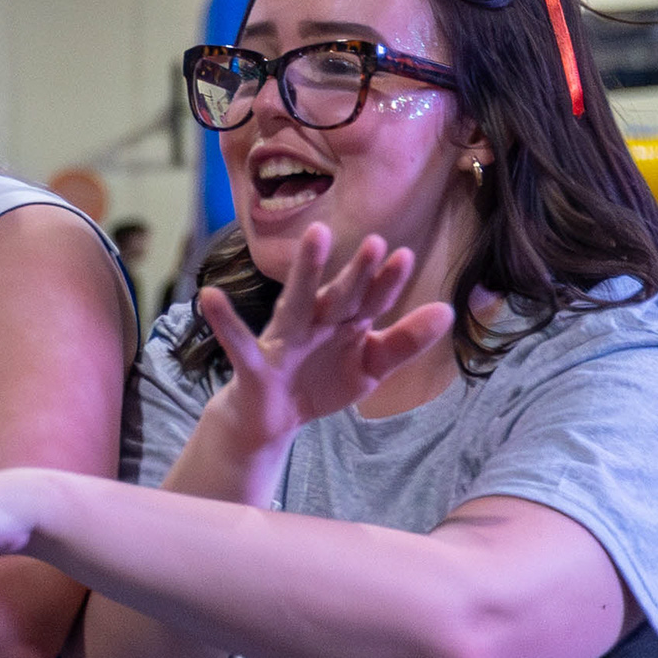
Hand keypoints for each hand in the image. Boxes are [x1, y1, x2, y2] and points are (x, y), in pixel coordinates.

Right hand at [194, 223, 452, 462]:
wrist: (271, 420)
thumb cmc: (319, 382)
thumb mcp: (369, 368)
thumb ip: (405, 342)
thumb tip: (448, 311)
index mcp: (344, 323)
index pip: (370, 301)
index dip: (386, 284)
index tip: (404, 257)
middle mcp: (314, 323)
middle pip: (338, 296)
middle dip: (355, 273)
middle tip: (375, 241)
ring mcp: (283, 341)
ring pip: (295, 304)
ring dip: (305, 273)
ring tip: (314, 237)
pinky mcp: (254, 364)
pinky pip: (238, 342)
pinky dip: (224, 321)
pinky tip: (209, 297)